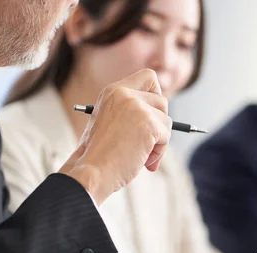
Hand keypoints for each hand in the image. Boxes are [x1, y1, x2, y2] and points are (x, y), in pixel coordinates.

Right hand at [60, 69, 171, 204]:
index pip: (148, 77)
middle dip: (159, 124)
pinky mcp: (148, 123)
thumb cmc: (98, 155)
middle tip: (147, 144)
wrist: (89, 172)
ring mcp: (137, 107)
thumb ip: (130, 113)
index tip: (152, 114)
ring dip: (159, 142)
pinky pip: (167, 135)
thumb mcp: (110, 123)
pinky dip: (159, 152)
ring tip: (141, 156)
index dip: (155, 95)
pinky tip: (144, 162)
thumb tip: (161, 118)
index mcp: (113, 91)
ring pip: (167, 120)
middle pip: (162, 101)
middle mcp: (124, 93)